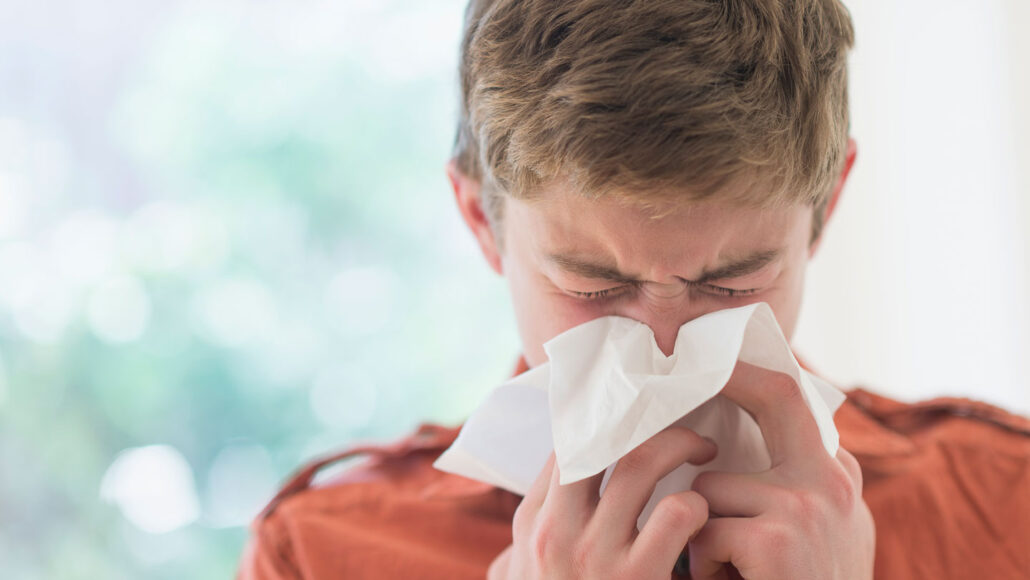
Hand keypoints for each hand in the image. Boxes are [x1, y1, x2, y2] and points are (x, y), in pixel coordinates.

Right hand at [488, 426, 718, 578]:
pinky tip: (705, 515)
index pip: (567, 443)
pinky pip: (677, 513)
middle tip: (683, 420)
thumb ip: (556, 515)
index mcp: (533, 523)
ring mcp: (595, 556)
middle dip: (649, 421)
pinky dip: (698, 504)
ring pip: (642, 464)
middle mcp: (556, 532)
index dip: (606, 416)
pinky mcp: (637, 579)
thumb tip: (580, 458)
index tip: (641, 406)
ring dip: (683, 447)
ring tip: (708, 452)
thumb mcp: (541, 564)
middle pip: (602, 441)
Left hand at [688, 362, 874, 579]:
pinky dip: (704, 565)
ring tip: (726, 574)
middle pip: (777, 397)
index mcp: (839, 478)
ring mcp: (807, 506)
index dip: (753, 371)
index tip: (718, 356)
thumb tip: (735, 448)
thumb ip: (792, 488)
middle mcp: (833, 482)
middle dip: (731, 376)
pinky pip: (705, 530)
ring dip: (703, 533)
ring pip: (711, 489)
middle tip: (685, 370)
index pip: (797, 399)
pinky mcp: (777, 540)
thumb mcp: (819, 537)